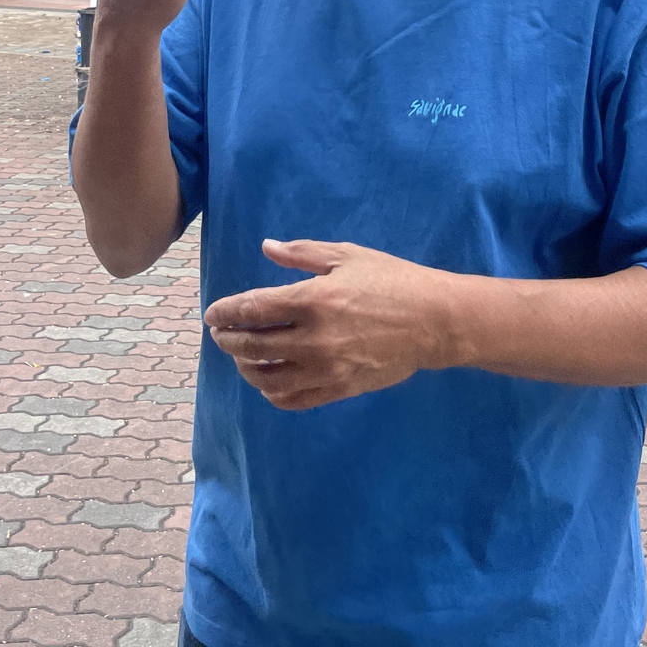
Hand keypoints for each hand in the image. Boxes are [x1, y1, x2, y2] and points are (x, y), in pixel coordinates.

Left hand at [204, 240, 455, 411]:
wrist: (434, 321)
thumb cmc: (391, 281)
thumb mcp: (347, 256)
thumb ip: (302, 254)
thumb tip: (266, 247)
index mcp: (313, 299)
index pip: (252, 310)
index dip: (225, 313)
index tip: (212, 314)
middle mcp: (314, 338)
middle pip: (252, 346)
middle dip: (228, 340)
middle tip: (220, 334)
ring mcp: (326, 368)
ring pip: (267, 378)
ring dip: (246, 368)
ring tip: (242, 358)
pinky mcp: (339, 389)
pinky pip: (293, 399)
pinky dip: (273, 393)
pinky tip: (269, 381)